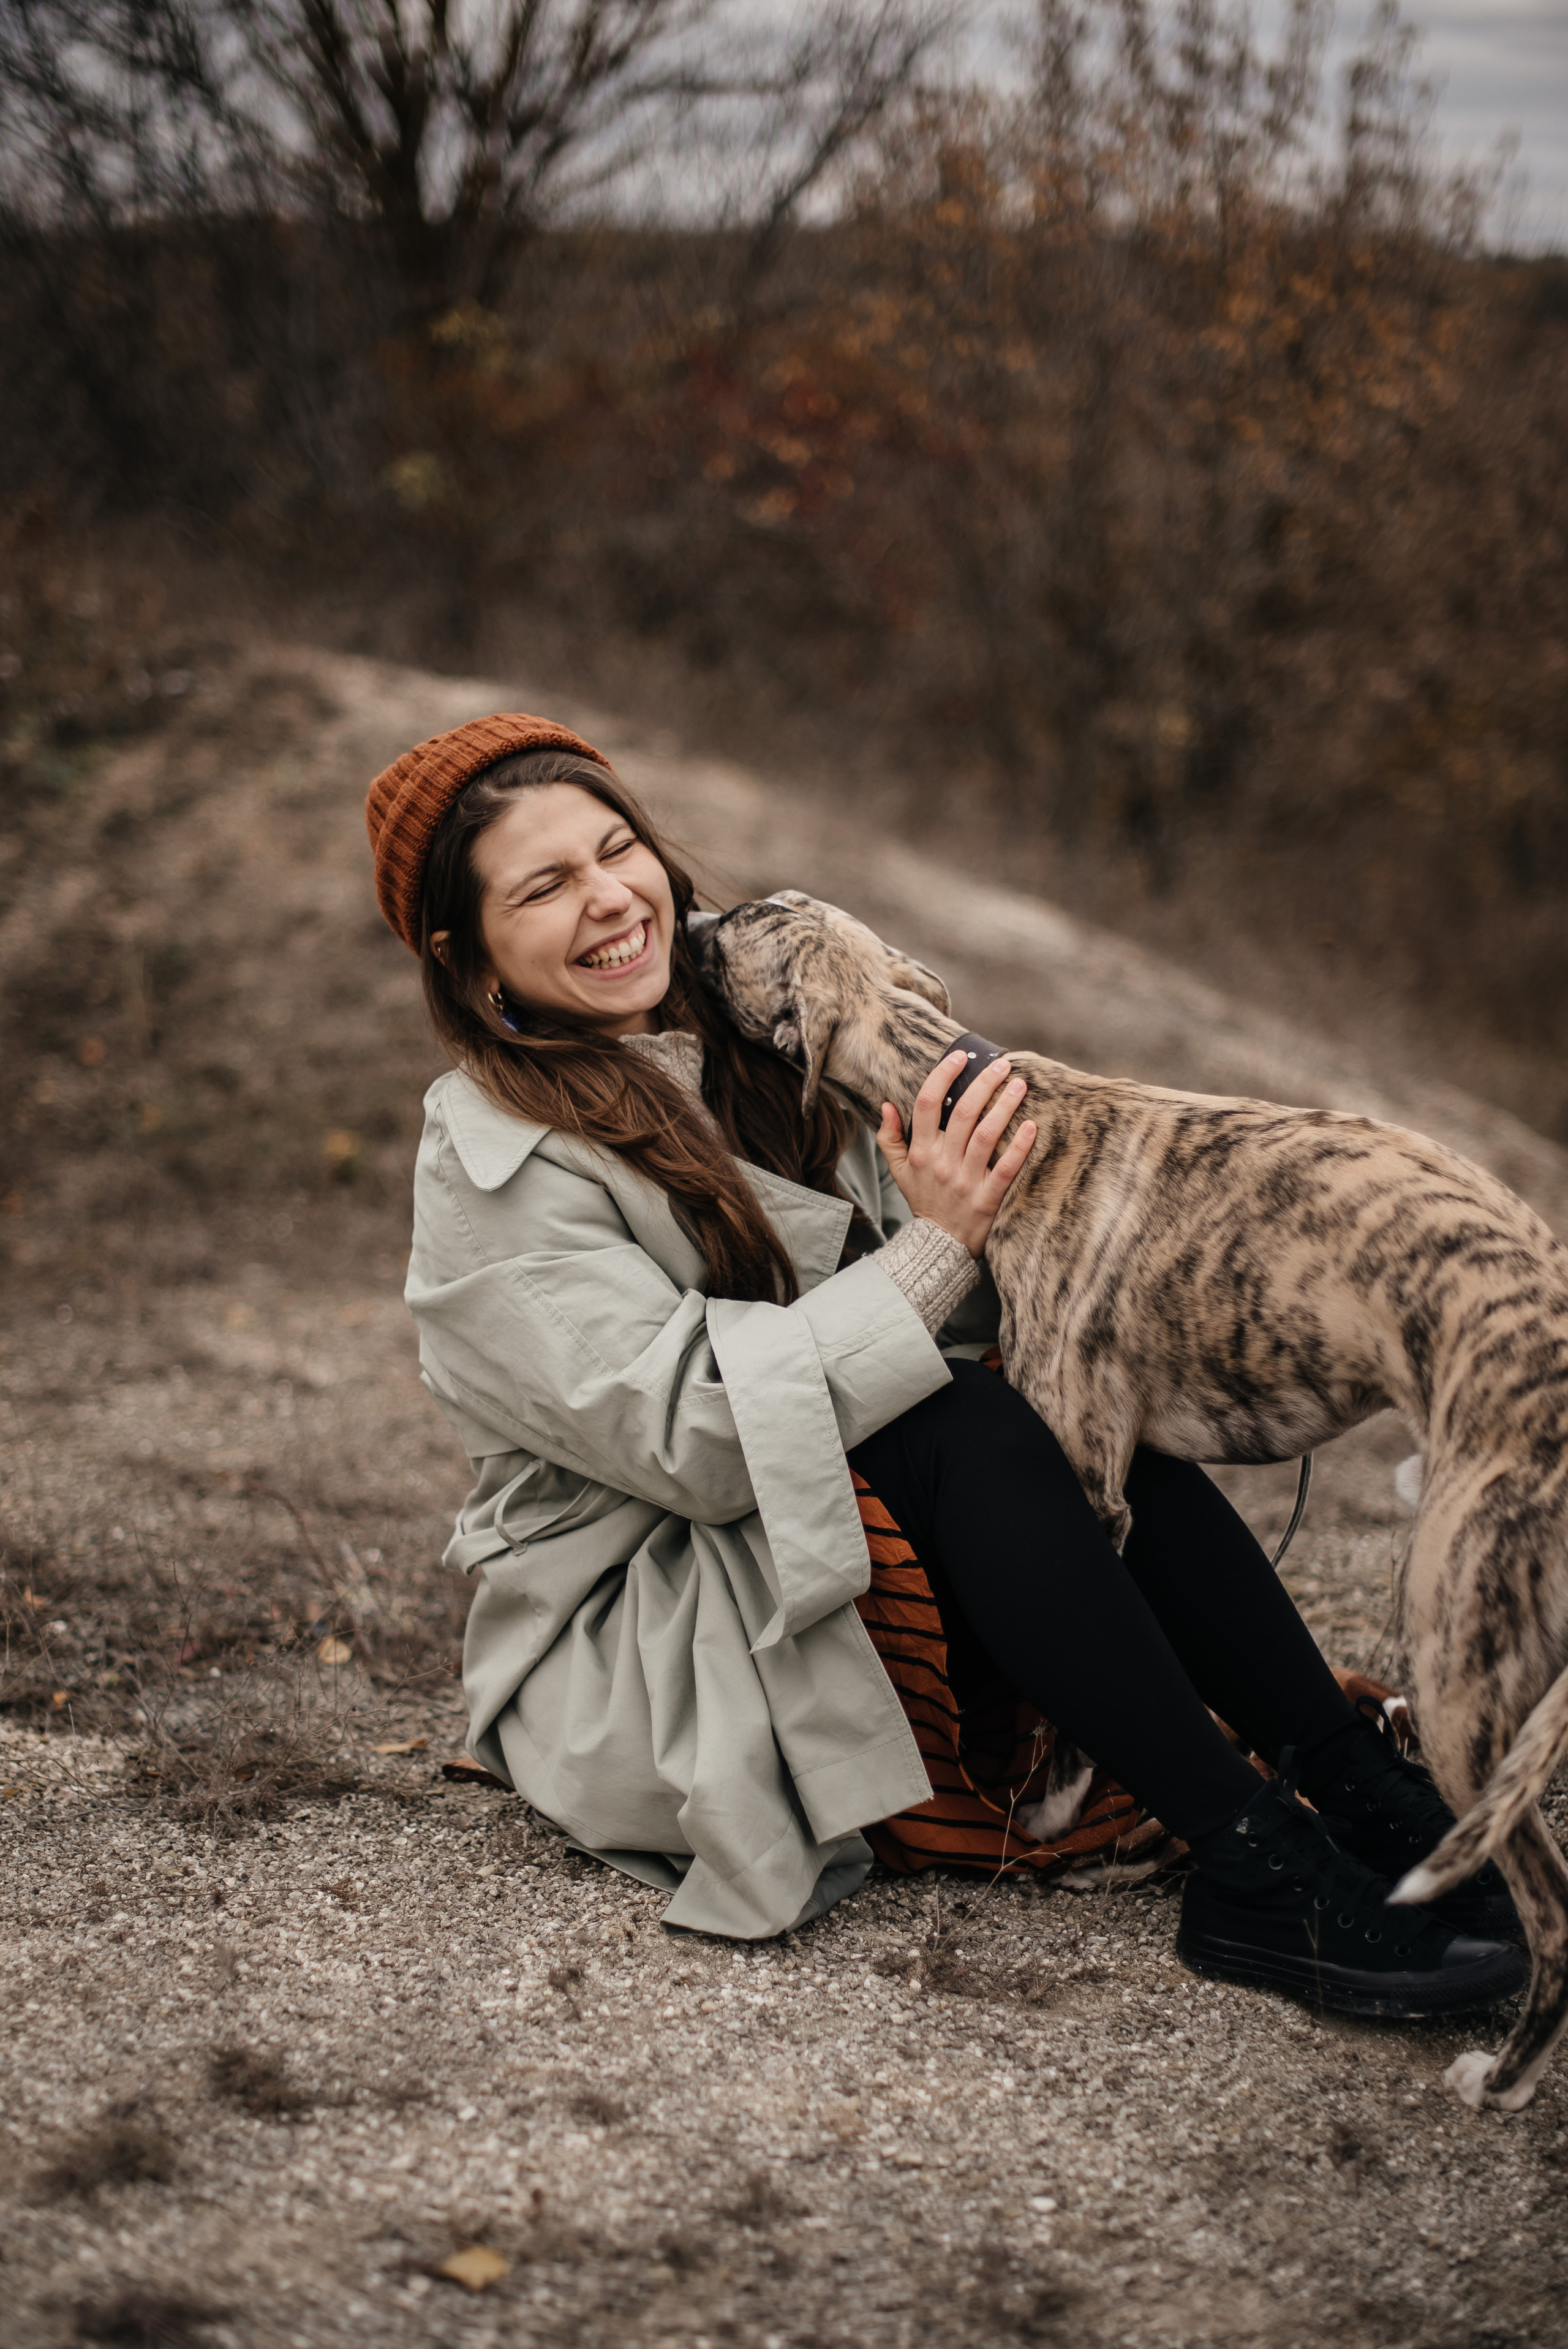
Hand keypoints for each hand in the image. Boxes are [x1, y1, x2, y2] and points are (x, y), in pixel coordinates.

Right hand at [876, 1051, 1036, 1256]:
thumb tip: (886, 1105)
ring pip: (986, 1136)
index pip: (927, 1104)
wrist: (938, 1246)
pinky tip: (1032, 1126)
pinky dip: (1019, 1147)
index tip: (960, 1056)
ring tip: (1020, 1085)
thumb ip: (889, 1137)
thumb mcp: (897, 1171)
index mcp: (920, 1152)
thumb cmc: (923, 1200)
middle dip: (984, 1083)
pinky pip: (1006, 1169)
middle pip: (963, 1113)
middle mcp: (941, 1163)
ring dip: (1004, 1107)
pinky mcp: (987, 1199)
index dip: (943, 1076)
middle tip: (1002, 1064)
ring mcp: (965, 1182)